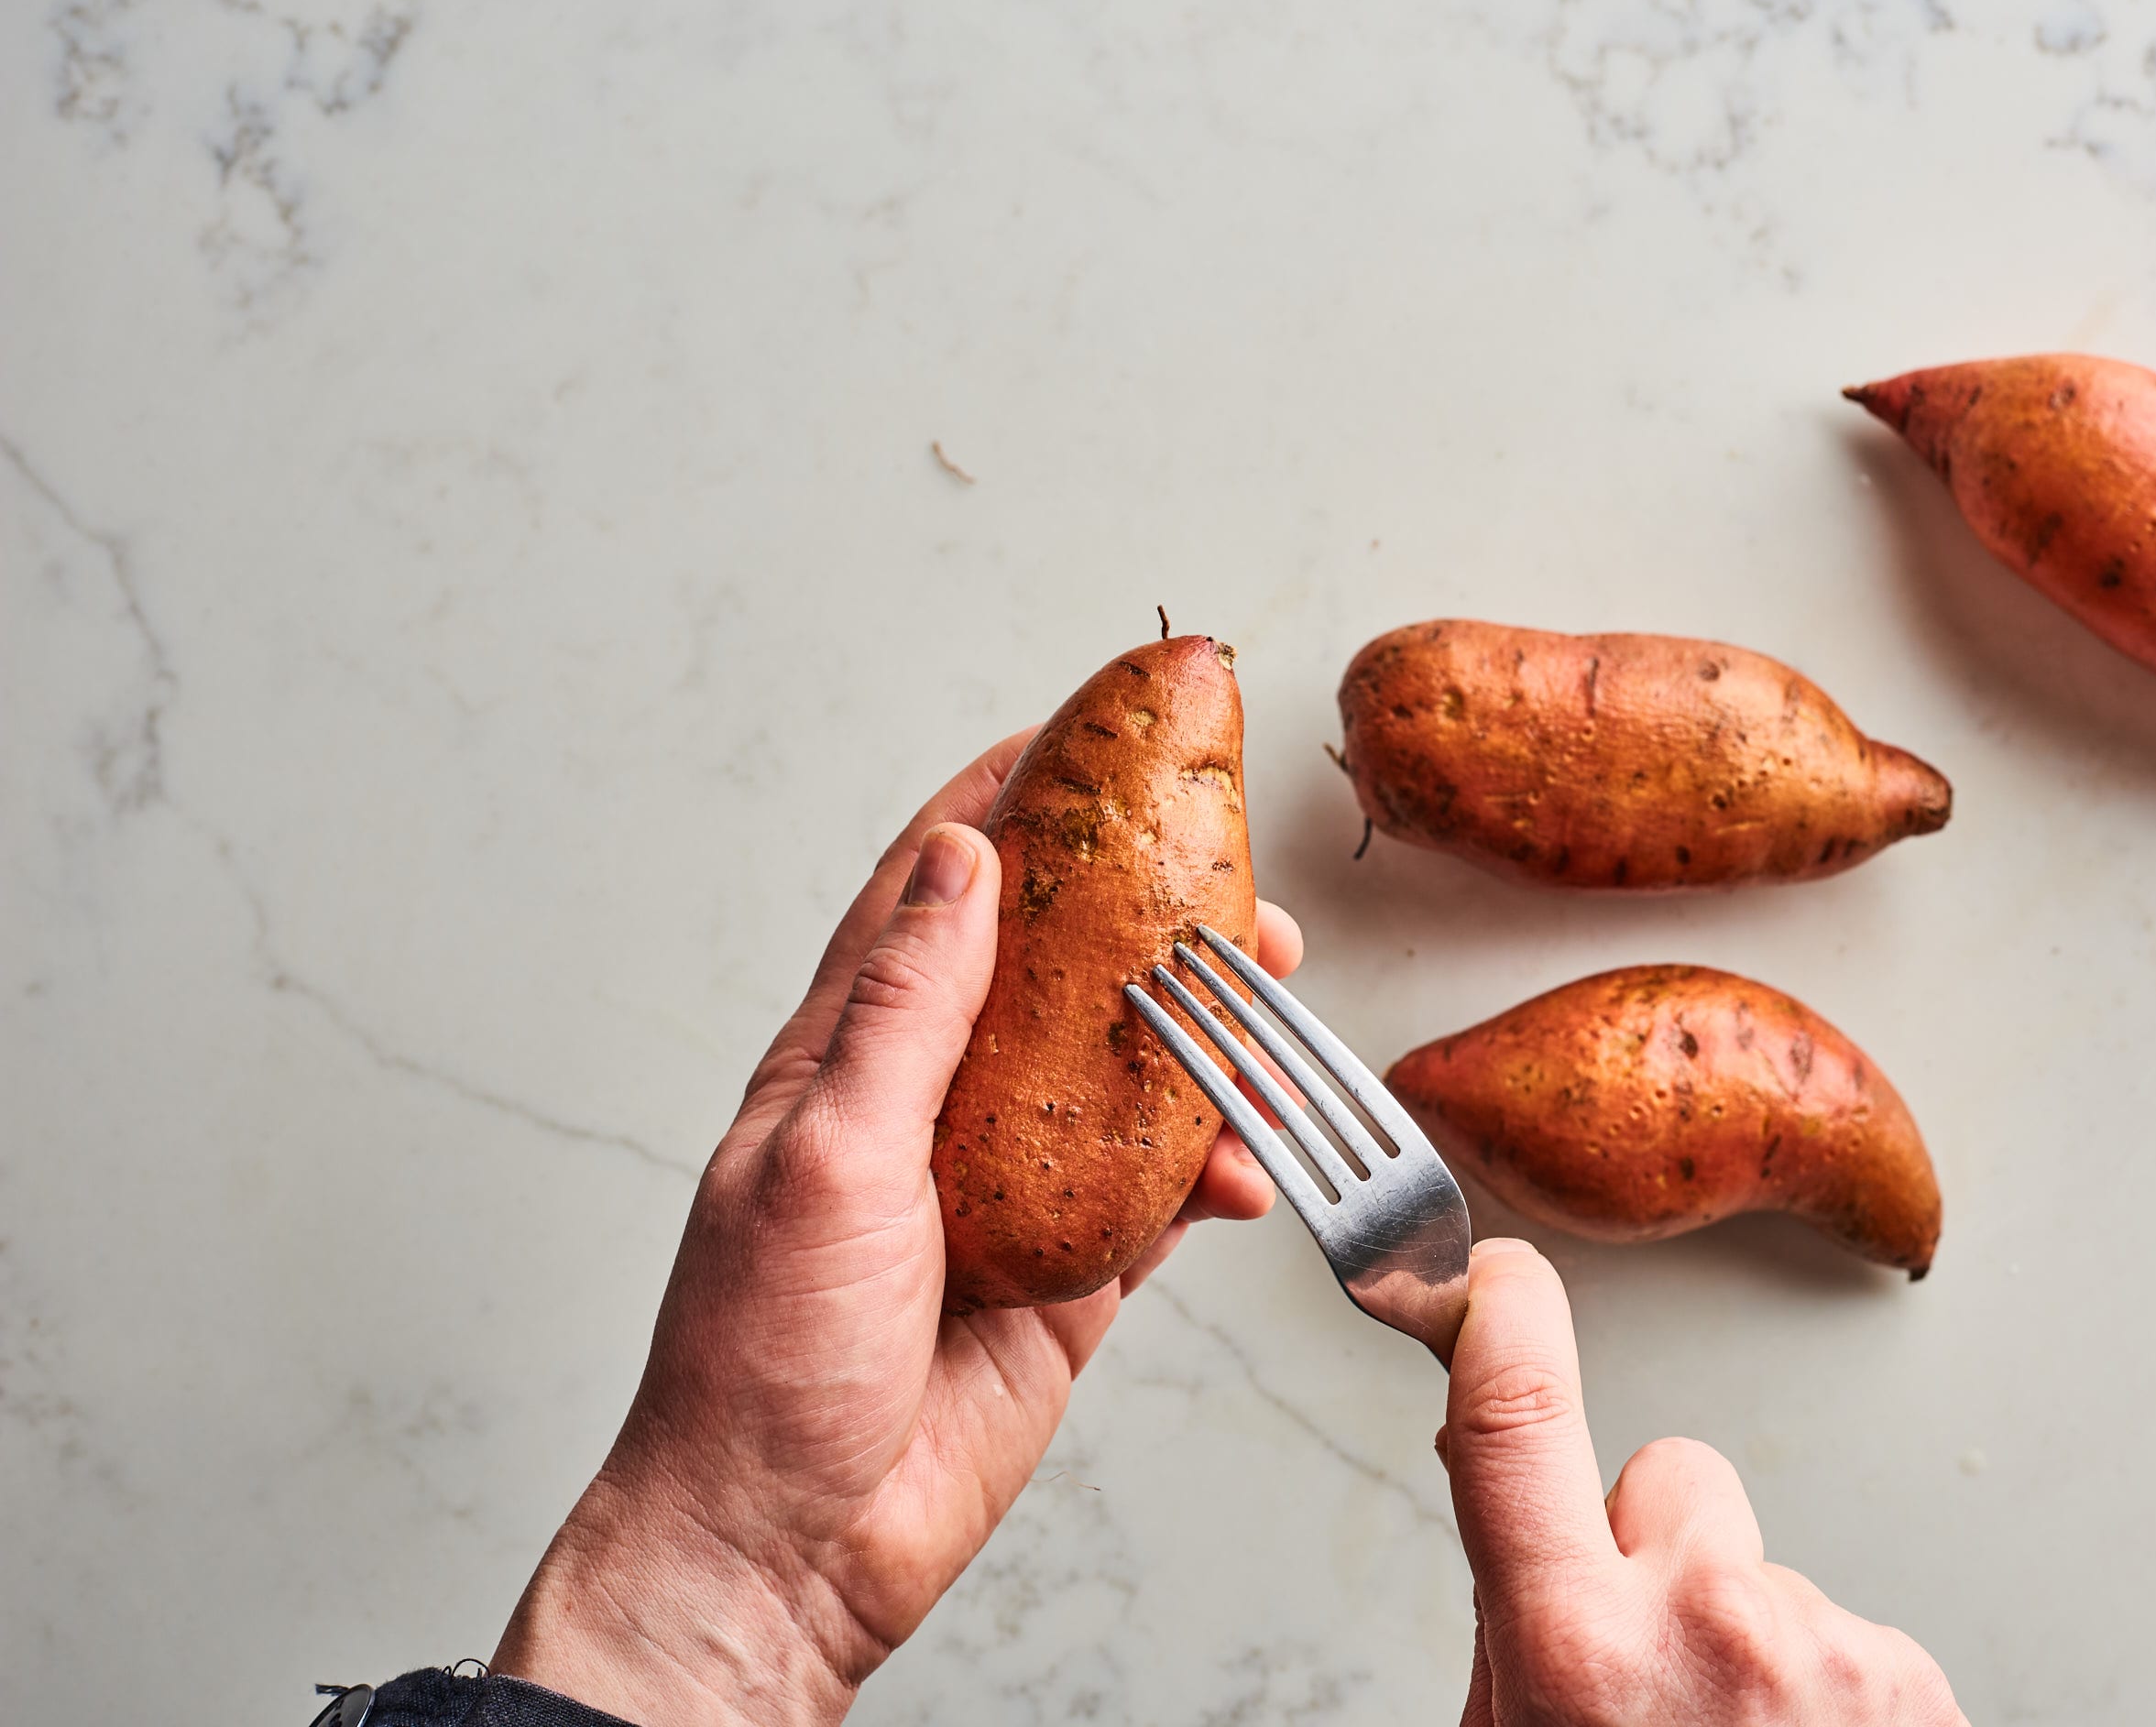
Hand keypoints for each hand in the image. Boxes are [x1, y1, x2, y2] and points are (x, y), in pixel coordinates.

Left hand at [490, 729, 1301, 1726]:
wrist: (790, 1547)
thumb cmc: (760, 1361)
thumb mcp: (825, 1156)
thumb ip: (903, 1010)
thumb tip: (963, 863)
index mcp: (844, 1058)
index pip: (932, 889)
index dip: (1007, 801)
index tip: (1085, 732)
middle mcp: (929, 1110)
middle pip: (1054, 971)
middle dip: (1144, 916)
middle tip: (1228, 883)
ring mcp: (1005, 1193)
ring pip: (1124, 1077)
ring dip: (1201, 1043)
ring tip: (1271, 1014)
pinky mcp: (1065, 1278)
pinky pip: (1160, 1197)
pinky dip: (1216, 1174)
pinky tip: (1250, 1167)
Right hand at [1442, 1238, 1966, 1726]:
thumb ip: (1515, 1618)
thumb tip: (1497, 1471)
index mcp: (1575, 1649)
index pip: (1516, 1419)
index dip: (1501, 1316)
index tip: (1495, 1271)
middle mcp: (1705, 1622)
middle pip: (1672, 1478)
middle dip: (1655, 1546)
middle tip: (1650, 1669)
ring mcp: (1822, 1646)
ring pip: (1762, 1565)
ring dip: (1748, 1636)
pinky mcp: (1911, 1680)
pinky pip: (1841, 1628)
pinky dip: (1821, 1689)